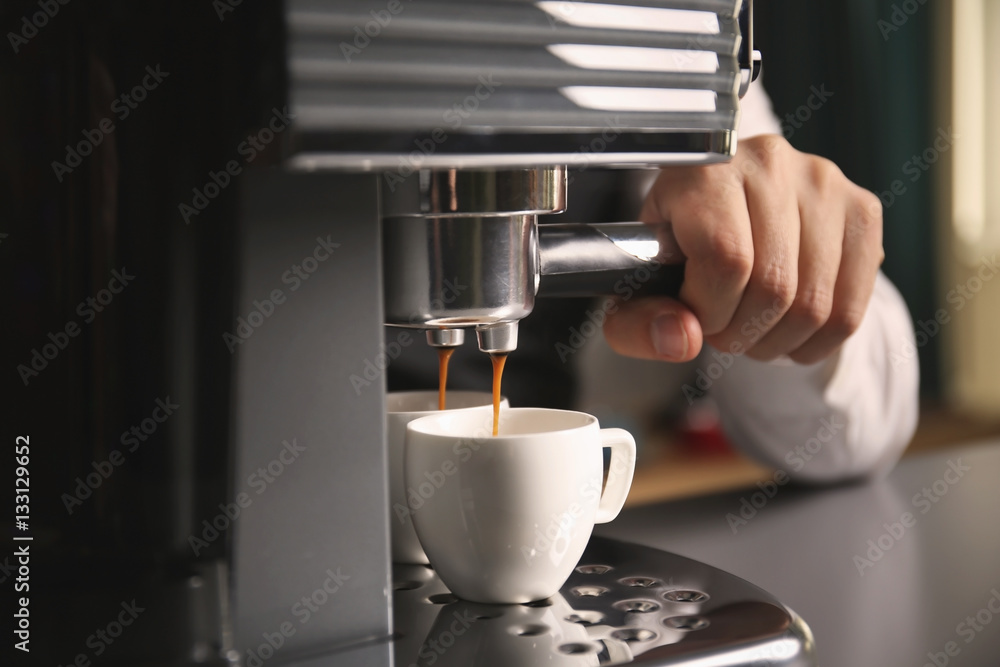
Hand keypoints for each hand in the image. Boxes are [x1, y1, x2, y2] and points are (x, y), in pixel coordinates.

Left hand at [603, 135, 883, 364]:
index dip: (710, 310)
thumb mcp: (636, 284)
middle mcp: (769, 162)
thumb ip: (638, 321)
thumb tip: (683, 340)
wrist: (719, 207)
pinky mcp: (861, 208)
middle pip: (773, 287)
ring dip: (778, 342)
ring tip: (752, 330)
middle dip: (742, 333)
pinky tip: (789, 332)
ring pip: (814, 305)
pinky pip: (851, 308)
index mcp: (705, 169)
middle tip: (724, 331)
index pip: (725, 259)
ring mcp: (823, 182)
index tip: (696, 315)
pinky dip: (818, 341)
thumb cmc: (674, 249)